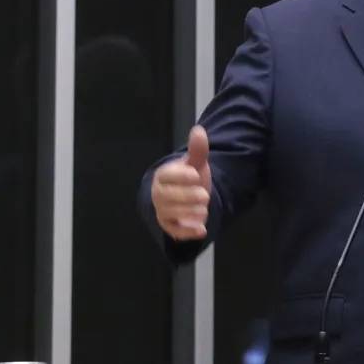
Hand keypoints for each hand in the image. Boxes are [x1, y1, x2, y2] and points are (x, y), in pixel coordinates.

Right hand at [151, 125, 212, 240]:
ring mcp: (163, 211)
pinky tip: (202, 230)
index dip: (180, 176)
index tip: (195, 175)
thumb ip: (197, 150)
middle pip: (168, 197)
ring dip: (189, 213)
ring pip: (171, 214)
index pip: (166, 176)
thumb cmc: (189, 177)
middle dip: (187, 197)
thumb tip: (199, 130)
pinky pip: (176, 231)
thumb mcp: (195, 163)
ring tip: (204, 209)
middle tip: (204, 195)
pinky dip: (188, 232)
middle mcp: (159, 194)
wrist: (188, 196)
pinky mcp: (170, 226)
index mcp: (163, 176)